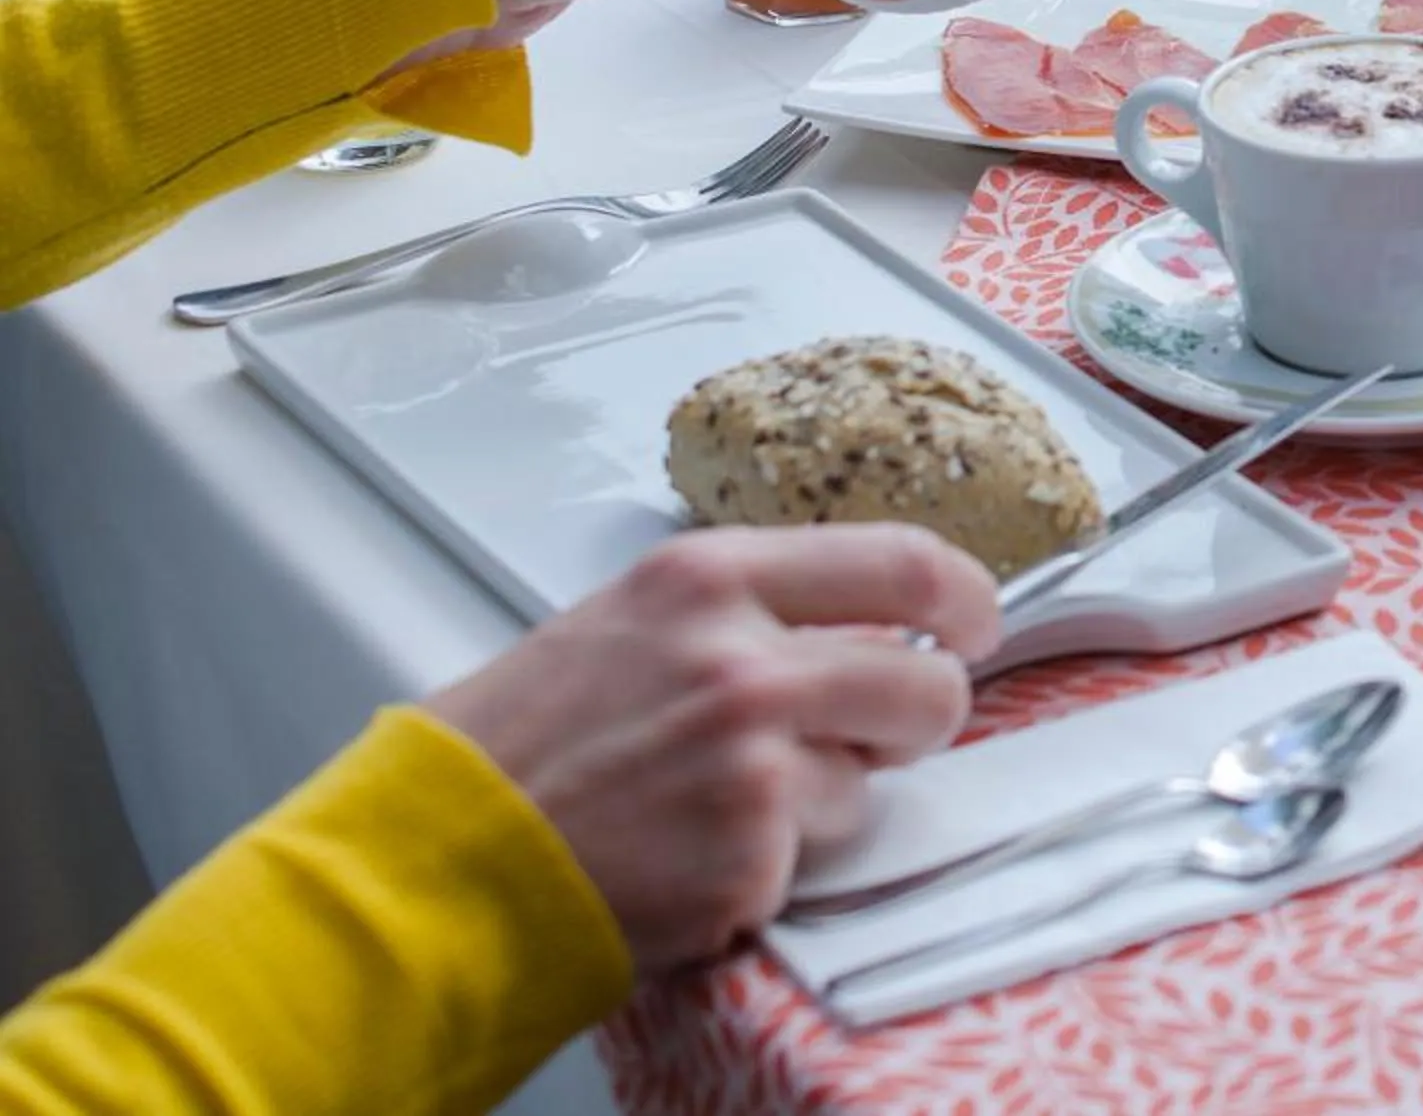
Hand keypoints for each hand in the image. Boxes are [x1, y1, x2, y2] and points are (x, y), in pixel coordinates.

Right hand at [425, 525, 1002, 970]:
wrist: (438, 861)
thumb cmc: (521, 746)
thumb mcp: (630, 624)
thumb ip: (750, 614)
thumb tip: (868, 622)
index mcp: (709, 580)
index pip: (905, 561)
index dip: (967, 597)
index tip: (978, 622)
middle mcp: (743, 662)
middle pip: (926, 683)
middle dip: (919, 716)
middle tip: (877, 733)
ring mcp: (754, 766)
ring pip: (870, 782)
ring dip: (822, 802)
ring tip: (721, 805)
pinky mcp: (751, 861)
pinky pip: (814, 860)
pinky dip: (769, 867)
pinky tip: (693, 855)